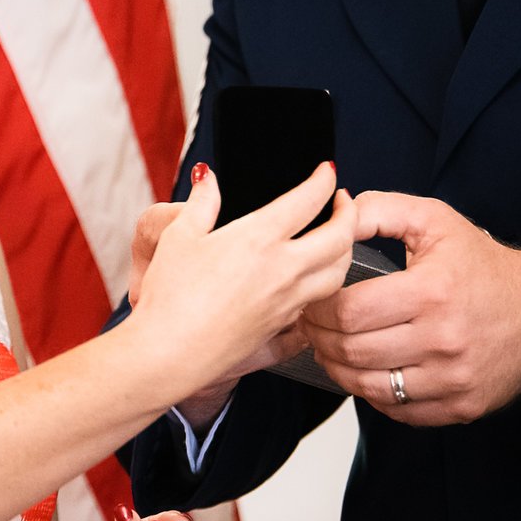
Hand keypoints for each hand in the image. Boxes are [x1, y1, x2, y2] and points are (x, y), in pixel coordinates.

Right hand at [126, 162, 355, 407]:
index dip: (323, 180)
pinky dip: (328, 281)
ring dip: (346, 250)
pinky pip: (321, 299)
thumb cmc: (171, 294)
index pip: (306, 201)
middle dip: (349, 214)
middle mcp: (283, 270)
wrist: (172, 350)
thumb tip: (207, 177)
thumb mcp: (179, 235)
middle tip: (343, 201)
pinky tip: (313, 276)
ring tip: (337, 237)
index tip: (327, 170)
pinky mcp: (284, 326)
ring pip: (340, 273)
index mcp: (257, 239)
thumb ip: (201, 202)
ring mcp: (288, 301)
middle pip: (339, 238)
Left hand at [300, 191, 520, 422]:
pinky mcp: (464, 407)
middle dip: (320, 339)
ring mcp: (454, 380)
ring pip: (372, 387)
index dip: (318, 308)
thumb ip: (379, 210)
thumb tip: (337, 207)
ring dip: (339, 370)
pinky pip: (402, 412)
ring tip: (328, 349)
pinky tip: (364, 373)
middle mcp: (443, 341)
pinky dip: (373, 395)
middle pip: (355, 352)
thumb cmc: (482, 265)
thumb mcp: (432, 220)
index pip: (350, 311)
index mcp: (430, 292)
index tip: (309, 299)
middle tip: (309, 325)